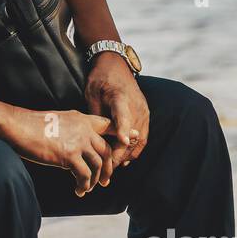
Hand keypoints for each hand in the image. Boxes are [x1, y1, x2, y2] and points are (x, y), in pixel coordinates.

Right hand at [1, 106, 110, 196]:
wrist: (17, 126)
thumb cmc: (31, 125)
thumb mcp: (58, 121)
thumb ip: (72, 130)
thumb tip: (76, 146)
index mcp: (81, 119)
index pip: (108, 125)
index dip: (120, 134)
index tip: (131, 141)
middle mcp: (83, 129)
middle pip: (106, 150)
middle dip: (108, 167)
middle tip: (105, 180)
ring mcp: (78, 142)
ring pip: (98, 164)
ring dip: (95, 180)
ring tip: (88, 188)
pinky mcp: (69, 155)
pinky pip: (84, 175)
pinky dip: (83, 185)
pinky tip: (79, 190)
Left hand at [85, 52, 150, 173]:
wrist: (116, 65)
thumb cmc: (100, 79)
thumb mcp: (91, 92)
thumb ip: (95, 114)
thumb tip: (94, 137)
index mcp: (120, 97)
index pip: (123, 115)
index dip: (123, 129)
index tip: (121, 142)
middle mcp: (136, 106)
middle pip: (131, 134)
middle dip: (120, 154)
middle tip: (106, 172)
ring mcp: (143, 111)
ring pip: (138, 139)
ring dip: (127, 155)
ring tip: (113, 169)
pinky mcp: (145, 115)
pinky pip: (143, 137)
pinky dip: (134, 149)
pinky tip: (124, 160)